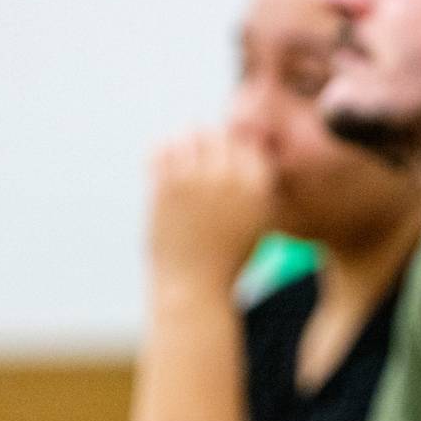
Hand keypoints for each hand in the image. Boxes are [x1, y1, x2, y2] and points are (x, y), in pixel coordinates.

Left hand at [148, 128, 278, 290]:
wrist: (195, 287)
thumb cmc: (229, 255)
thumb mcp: (259, 219)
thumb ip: (259, 182)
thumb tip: (252, 138)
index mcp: (257, 186)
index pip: (248, 141)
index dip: (236, 148)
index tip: (224, 162)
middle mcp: (229, 178)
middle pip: (219, 133)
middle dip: (211, 143)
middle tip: (203, 161)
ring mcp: (195, 179)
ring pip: (190, 133)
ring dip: (187, 144)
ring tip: (185, 161)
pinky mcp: (165, 186)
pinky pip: (161, 148)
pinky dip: (163, 152)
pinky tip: (167, 167)